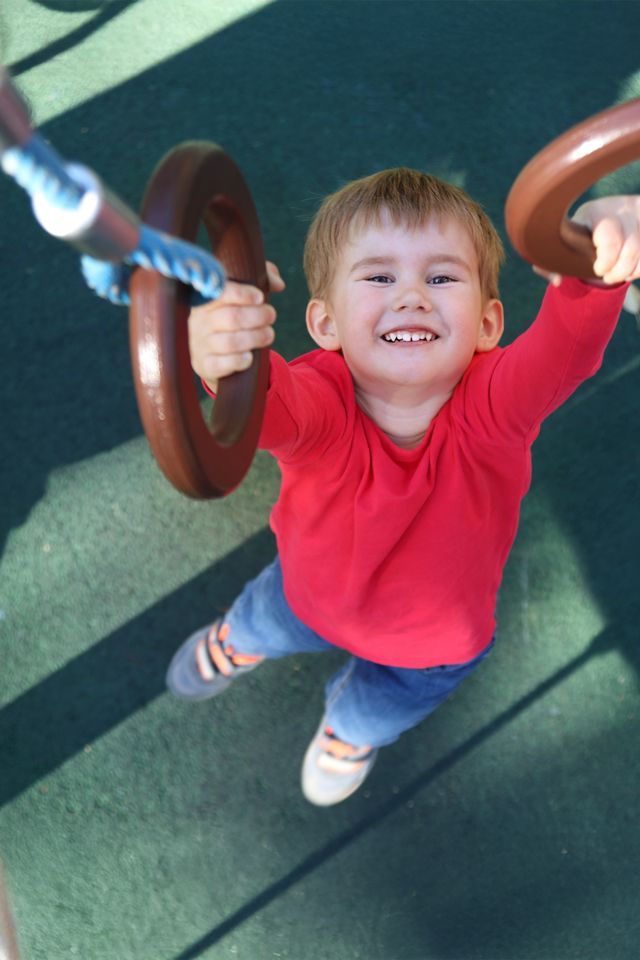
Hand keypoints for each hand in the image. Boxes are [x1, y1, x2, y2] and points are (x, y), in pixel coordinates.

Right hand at [189, 260, 283, 391]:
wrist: (212, 356)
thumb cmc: (231, 318)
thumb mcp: (243, 297)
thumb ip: (261, 279)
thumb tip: (278, 284)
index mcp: (205, 301)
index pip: (220, 293)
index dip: (242, 294)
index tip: (260, 297)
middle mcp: (198, 321)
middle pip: (231, 318)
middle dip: (258, 316)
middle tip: (271, 316)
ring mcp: (199, 345)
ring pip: (230, 342)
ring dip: (256, 338)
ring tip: (268, 334)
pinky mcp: (204, 365)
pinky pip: (222, 364)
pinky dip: (240, 361)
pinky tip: (249, 357)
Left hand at [533, 195, 639, 286]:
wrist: (600, 220)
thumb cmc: (576, 237)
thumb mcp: (562, 246)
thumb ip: (550, 265)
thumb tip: (557, 281)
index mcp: (595, 212)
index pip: (610, 237)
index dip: (606, 260)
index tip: (598, 269)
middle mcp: (622, 208)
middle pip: (631, 248)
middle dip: (619, 271)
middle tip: (607, 277)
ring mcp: (639, 215)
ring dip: (632, 270)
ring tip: (618, 273)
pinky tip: (631, 267)